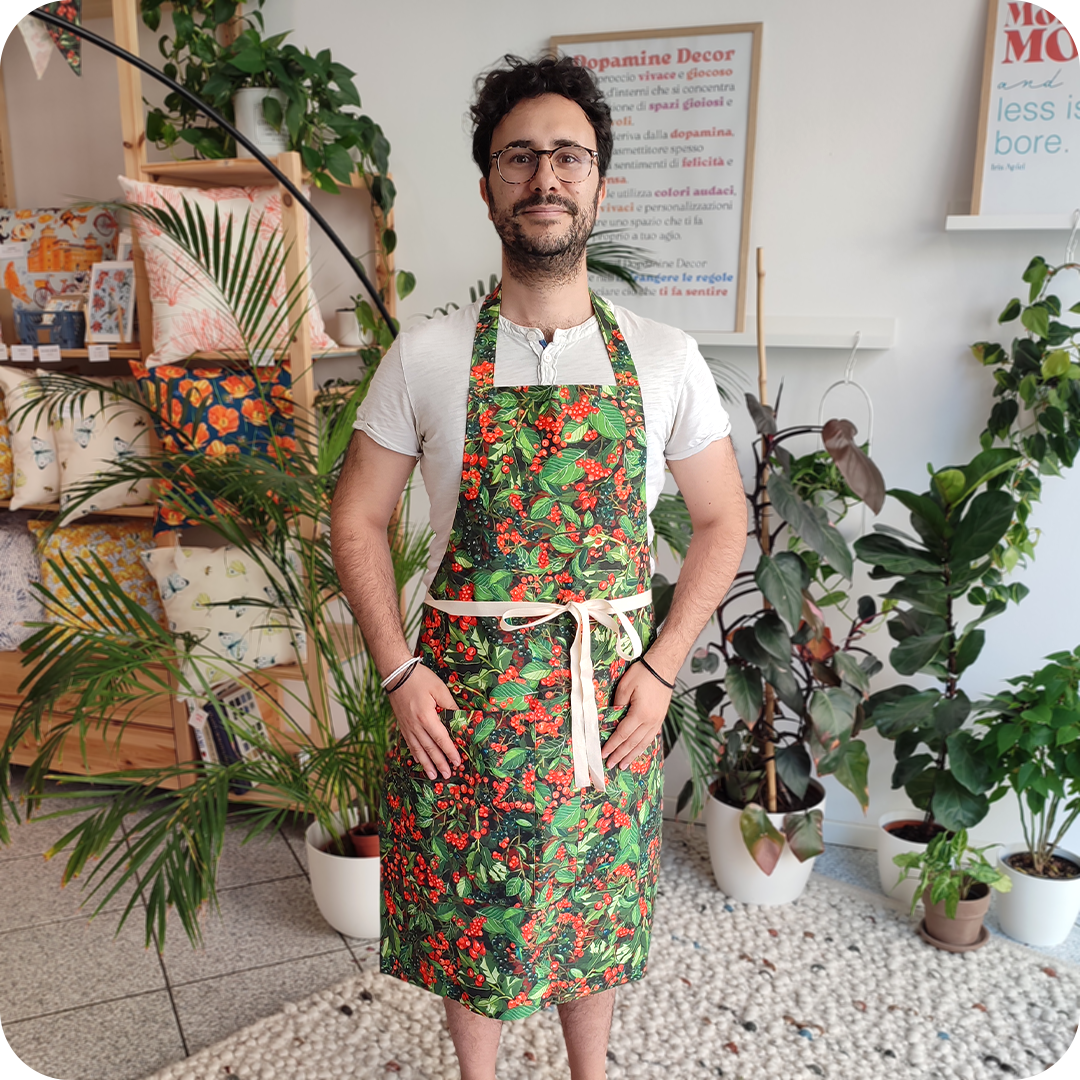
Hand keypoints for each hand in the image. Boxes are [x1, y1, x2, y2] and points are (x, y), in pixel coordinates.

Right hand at [389, 664, 461, 779]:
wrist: (396, 674)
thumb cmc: (420, 678)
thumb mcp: (439, 688)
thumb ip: (449, 705)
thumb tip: (461, 719)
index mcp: (426, 716)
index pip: (441, 738)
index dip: (449, 751)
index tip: (457, 762)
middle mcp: (415, 725)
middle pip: (429, 748)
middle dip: (439, 762)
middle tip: (448, 774)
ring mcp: (407, 726)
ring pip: (418, 749)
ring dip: (427, 763)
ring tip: (433, 775)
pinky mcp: (402, 724)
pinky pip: (409, 743)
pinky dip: (415, 754)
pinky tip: (419, 761)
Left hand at [602, 657, 673, 770]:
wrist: (663, 667)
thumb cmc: (644, 673)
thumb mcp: (625, 686)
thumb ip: (618, 704)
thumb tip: (613, 718)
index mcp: (640, 714)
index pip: (622, 735)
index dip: (612, 746)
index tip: (604, 754)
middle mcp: (650, 721)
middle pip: (632, 743)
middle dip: (620, 755)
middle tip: (611, 765)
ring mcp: (657, 721)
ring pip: (643, 743)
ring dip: (632, 755)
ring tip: (624, 764)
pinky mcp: (660, 718)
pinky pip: (650, 737)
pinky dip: (642, 746)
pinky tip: (638, 750)